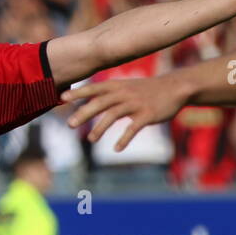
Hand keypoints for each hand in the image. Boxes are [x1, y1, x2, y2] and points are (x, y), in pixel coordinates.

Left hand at [62, 72, 192, 150]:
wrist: (174, 88)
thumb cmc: (145, 90)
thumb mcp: (125, 87)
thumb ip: (107, 94)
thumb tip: (85, 103)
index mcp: (116, 86)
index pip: (93, 88)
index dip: (77, 93)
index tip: (61, 98)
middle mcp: (124, 93)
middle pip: (100, 103)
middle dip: (84, 113)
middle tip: (69, 125)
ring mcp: (135, 104)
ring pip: (113, 115)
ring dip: (100, 128)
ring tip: (91, 139)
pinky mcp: (147, 115)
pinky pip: (133, 128)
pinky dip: (124, 139)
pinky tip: (117, 149)